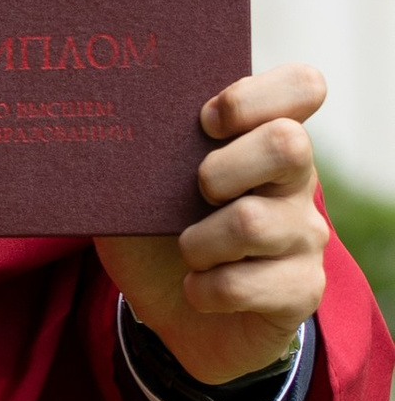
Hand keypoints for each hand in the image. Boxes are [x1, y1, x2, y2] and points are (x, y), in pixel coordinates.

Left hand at [95, 65, 329, 385]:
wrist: (173, 313)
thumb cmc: (156, 233)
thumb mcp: (136, 186)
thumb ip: (136, 150)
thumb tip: (95, 117)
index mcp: (262, 136)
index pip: (301, 86)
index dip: (255, 96)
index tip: (206, 119)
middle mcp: (295, 180)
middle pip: (287, 143)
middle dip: (221, 167)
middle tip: (194, 192)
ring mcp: (305, 235)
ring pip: (252, 221)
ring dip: (197, 242)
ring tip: (187, 253)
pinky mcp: (302, 289)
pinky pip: (243, 284)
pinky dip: (202, 290)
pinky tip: (197, 290)